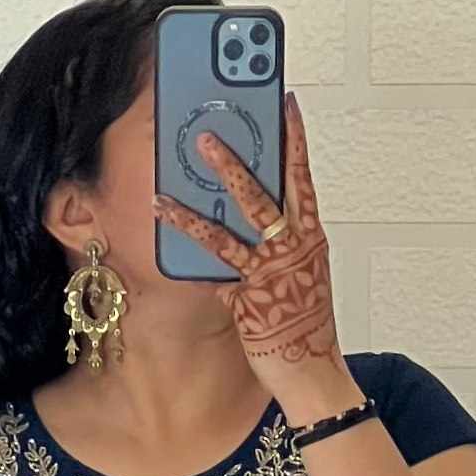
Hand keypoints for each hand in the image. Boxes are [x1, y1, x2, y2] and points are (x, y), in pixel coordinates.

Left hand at [152, 91, 346, 402]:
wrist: (313, 372)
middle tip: (208, 129)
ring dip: (206, 192)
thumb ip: (283, 241)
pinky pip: (213, 264)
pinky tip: (162, 216)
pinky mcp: (248, 298)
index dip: (294, 139)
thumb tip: (259, 213)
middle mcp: (293, 247)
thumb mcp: (302, 273)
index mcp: (311, 237)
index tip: (285, 102)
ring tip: (180, 165)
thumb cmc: (305, 324)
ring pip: (235, 223)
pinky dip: (188, 237)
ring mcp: (270, 271)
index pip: (303, 178)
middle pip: (265, 191)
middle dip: (237, 158)